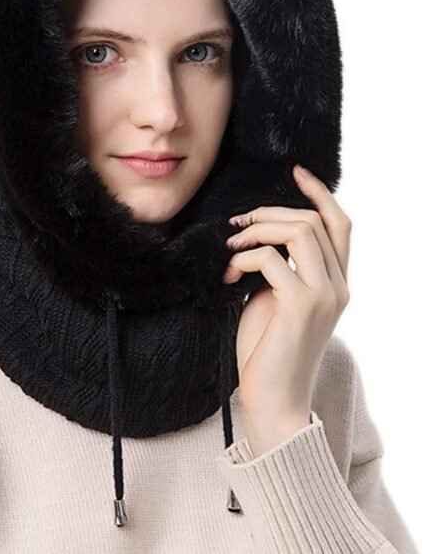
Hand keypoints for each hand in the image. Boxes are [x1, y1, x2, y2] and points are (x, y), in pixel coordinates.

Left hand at [223, 164, 351, 424]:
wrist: (272, 397)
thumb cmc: (268, 349)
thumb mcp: (276, 299)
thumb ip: (279, 267)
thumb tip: (257, 235)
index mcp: (336, 282)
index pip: (340, 225)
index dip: (319, 194)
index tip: (295, 171)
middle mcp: (338, 286)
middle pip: (313, 221)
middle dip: (270, 212)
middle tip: (238, 222)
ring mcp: (323, 295)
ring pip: (298, 231)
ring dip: (257, 230)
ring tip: (231, 245)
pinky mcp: (300, 305)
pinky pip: (271, 259)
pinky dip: (244, 258)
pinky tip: (228, 274)